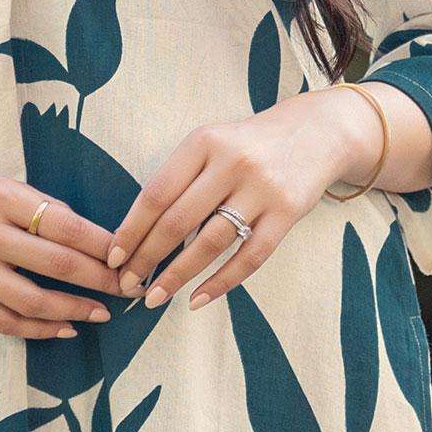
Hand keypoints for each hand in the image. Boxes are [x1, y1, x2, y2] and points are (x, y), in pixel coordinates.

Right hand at [0, 150, 124, 340]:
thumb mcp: (1, 185)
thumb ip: (42, 209)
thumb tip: (95, 241)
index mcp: (2, 197)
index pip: (67, 226)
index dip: (104, 246)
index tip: (129, 257)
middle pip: (57, 265)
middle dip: (101, 281)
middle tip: (129, 289)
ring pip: (34, 301)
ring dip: (75, 310)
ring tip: (101, 312)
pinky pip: (5, 321)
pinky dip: (40, 329)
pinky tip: (65, 327)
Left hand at [110, 90, 385, 309]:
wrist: (317, 131)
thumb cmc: (249, 145)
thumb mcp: (212, 144)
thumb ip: (180, 178)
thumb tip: (139, 233)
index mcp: (203, 142)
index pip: (156, 193)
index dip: (131, 229)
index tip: (114, 258)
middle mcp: (232, 162)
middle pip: (177, 221)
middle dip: (147, 259)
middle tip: (127, 286)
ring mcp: (262, 188)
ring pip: (210, 243)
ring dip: (178, 276)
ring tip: (155, 298)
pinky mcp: (287, 212)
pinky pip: (250, 256)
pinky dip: (221, 282)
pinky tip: (198, 299)